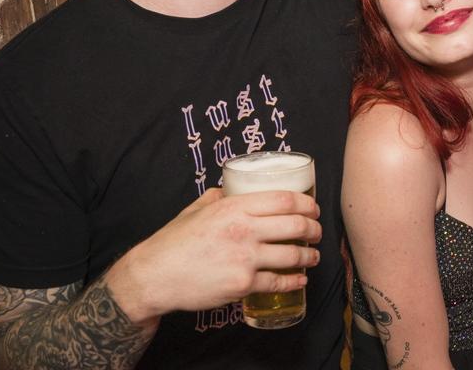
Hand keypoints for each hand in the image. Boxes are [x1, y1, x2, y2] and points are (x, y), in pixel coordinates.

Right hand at [106, 188, 321, 322]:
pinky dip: (294, 281)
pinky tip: (299, 279)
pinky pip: (278, 282)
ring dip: (309, 256)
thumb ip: (216, 198)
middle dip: (314, 229)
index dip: (306, 204)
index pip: (284, 200)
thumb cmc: (173, 242)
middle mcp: (244, 230)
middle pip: (295, 226)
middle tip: (317, 232)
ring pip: (293, 255)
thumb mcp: (195, 209)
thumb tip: (229, 189)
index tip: (313, 209)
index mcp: (233, 207)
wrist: (154, 276)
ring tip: (313, 256)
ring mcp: (245, 259)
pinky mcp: (243, 284)